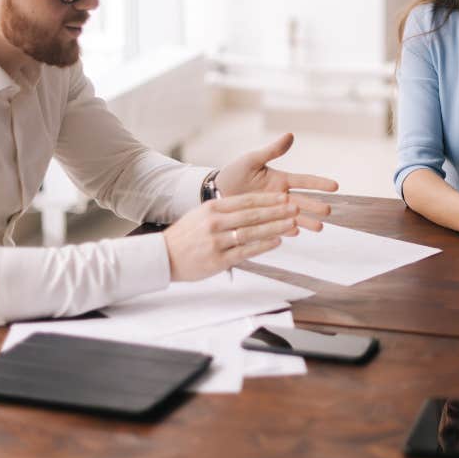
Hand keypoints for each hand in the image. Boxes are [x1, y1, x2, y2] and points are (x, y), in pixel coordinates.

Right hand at [163, 192, 299, 281]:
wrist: (163, 256)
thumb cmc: (185, 236)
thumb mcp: (201, 214)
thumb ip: (224, 210)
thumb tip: (250, 206)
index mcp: (212, 208)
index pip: (246, 201)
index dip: (268, 199)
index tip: (284, 197)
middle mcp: (215, 223)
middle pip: (252, 215)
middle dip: (277, 211)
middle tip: (295, 208)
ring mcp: (217, 241)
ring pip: (252, 232)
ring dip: (275, 227)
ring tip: (292, 224)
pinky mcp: (218, 260)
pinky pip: (245, 251)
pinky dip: (263, 246)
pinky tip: (277, 242)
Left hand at [215, 133, 338, 230]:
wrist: (216, 191)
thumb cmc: (234, 173)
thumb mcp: (252, 160)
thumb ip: (272, 151)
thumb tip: (290, 135)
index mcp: (280, 180)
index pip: (304, 181)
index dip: (319, 183)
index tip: (335, 186)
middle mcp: (280, 197)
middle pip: (302, 201)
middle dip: (315, 206)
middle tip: (328, 210)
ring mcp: (272, 210)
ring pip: (293, 216)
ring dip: (306, 221)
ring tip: (319, 227)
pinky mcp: (263, 222)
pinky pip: (276, 226)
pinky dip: (285, 229)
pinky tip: (294, 232)